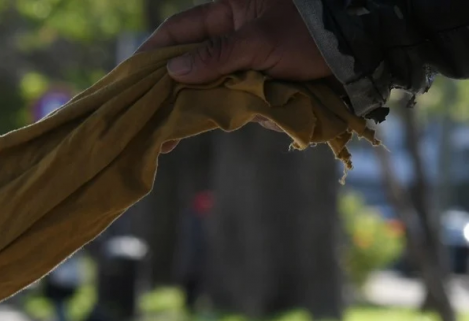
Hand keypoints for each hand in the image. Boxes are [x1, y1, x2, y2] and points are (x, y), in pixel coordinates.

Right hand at [138, 0, 331, 152]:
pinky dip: (224, 113)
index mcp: (227, 11)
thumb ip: (217, 56)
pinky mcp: (260, 81)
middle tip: (147, 119)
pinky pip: (233, 99)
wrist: (362, 50)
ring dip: (194, 108)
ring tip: (173, 136)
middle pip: (187, 63)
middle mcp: (232, 34)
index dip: (151, 54)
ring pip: (207, 85)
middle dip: (168, 92)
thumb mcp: (262, 41)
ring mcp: (245, 59)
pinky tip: (215, 127)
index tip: (131, 80)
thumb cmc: (312, 34)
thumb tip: (173, 73)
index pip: (177, 32)